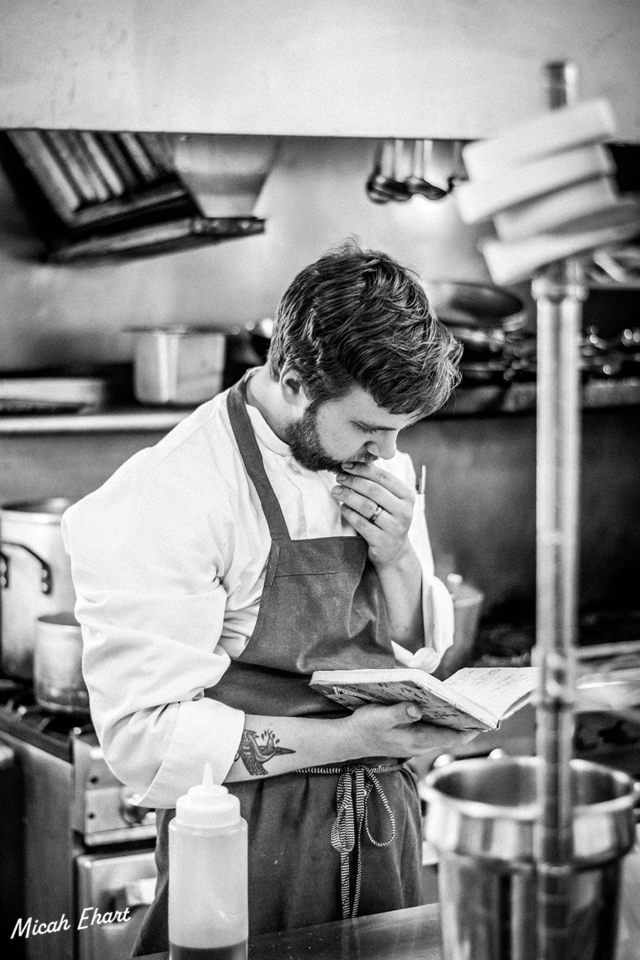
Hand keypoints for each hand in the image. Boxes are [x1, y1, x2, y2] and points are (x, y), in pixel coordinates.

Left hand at [331, 461, 414, 566]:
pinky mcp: (382, 541)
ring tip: (336, 491)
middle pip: (373, 490)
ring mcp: (395, 527)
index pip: (383, 477)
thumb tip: (353, 464)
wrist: (394, 552)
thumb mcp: (390, 501)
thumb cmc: (387, 519)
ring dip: (348, 496)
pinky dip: (349, 513)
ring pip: (366, 506)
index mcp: (407, 496)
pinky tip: (343, 508)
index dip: (363, 469)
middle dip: (353, 481)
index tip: (346, 465)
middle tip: (338, 478)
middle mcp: (404, 511)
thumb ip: (378, 484)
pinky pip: (361, 523)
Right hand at [343, 701, 477, 760]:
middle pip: (453, 736)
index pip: (452, 737)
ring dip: (457, 721)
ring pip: (445, 733)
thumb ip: (398, 713)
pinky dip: (444, 720)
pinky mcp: (413, 738)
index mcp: (417, 740)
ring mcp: (417, 743)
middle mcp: (421, 744)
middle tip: (484, 706)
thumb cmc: (364, 727)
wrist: (350, 740)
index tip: (486, 718)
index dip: (470, 728)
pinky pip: (435, 730)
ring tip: (471, 704)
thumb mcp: (378, 716)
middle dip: (468, 722)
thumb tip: (417, 708)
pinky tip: (446, 706)